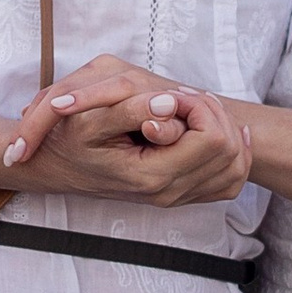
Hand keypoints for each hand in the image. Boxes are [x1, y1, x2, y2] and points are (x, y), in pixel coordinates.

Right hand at [1, 57, 253, 206]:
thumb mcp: (88, 120)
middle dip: (212, 114)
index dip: (199, 107)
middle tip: (181, 100)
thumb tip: (170, 104)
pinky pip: (230, 178)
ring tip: (191, 111)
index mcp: (152, 175)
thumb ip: (131, 110)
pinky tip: (217, 129)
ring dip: (222, 128)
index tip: (171, 95)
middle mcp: (170, 192)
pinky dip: (233, 150)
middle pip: (229, 149)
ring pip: (235, 163)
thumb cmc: (69, 141)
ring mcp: (179, 197)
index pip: (212, 138)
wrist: (57, 167)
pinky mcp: (184, 193)